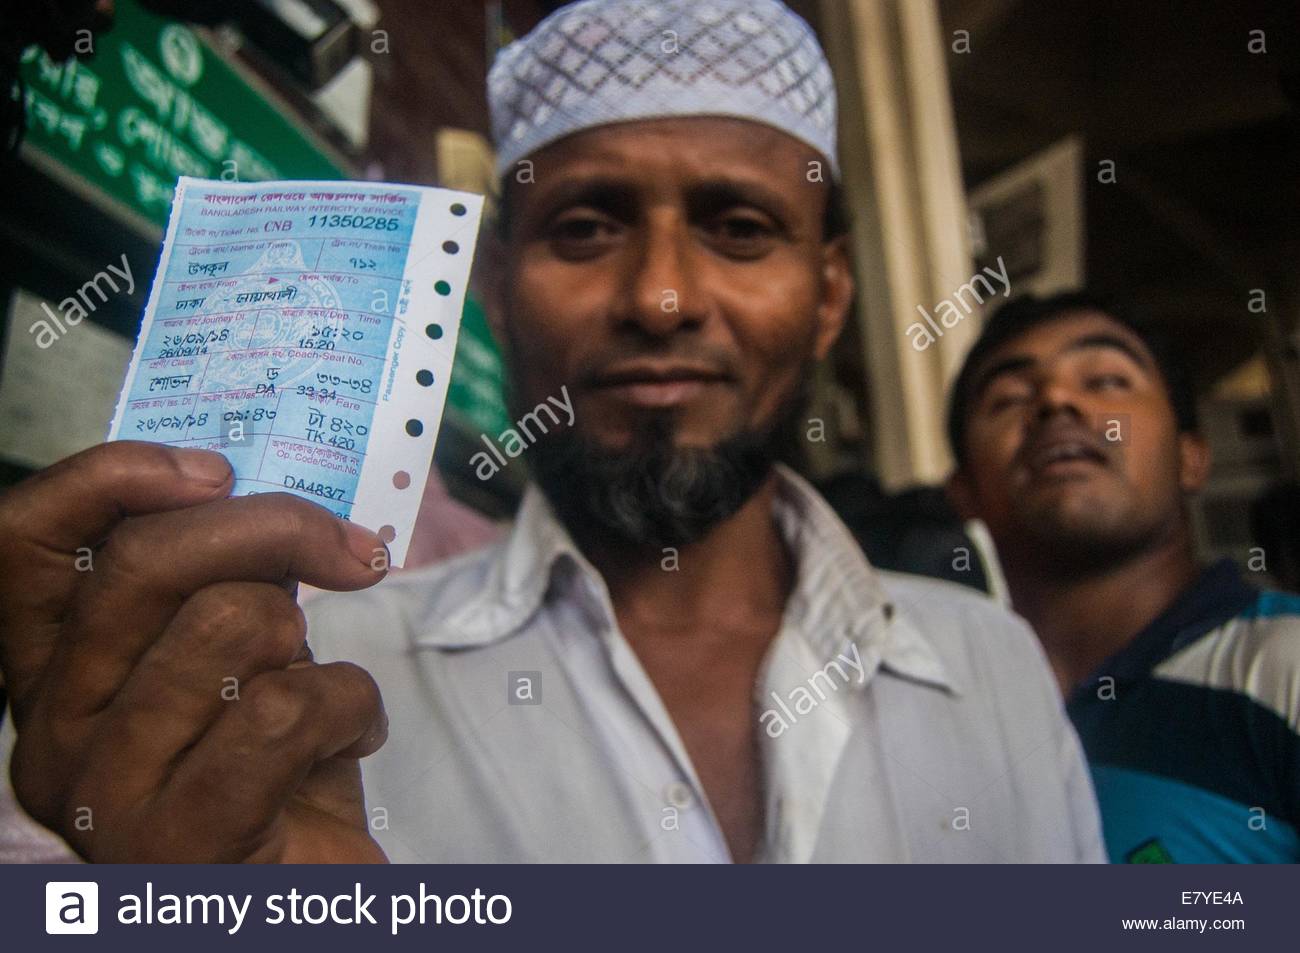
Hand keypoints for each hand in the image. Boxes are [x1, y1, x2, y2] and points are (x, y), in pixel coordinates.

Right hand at [0, 442, 390, 861]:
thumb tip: (260, 500)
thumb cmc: (271, 775)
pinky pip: (288, 707)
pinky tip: (355, 736)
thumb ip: (216, 587)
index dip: (107, 479)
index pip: (21, 545)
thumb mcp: (231, 664)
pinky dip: (354, 705)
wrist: (301, 900)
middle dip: (276, 529)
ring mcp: (106, 794)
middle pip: (146, 564)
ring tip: (321, 693)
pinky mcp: (183, 840)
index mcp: (49, 677)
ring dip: (314, 644)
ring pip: (231, 624)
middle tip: (350, 552)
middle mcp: (52, 734)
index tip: (214, 471)